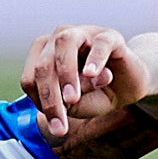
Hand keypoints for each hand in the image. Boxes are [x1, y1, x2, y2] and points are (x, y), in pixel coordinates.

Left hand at [22, 24, 150, 140]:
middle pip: (44, 64)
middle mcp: (59, 39)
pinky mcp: (110, 36)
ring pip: (65, 43)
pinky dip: (95, 59)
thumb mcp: (75, 106)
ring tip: (72, 99)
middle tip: (61, 125)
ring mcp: (84, 33)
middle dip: (50, 96)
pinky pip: (100, 43)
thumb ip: (64, 102)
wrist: (127, 86)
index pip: (30, 78)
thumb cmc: (94, 94)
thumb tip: (65, 97)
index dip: (39, 103)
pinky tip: (93, 75)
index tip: (56, 125)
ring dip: (65, 73)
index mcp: (43, 56)